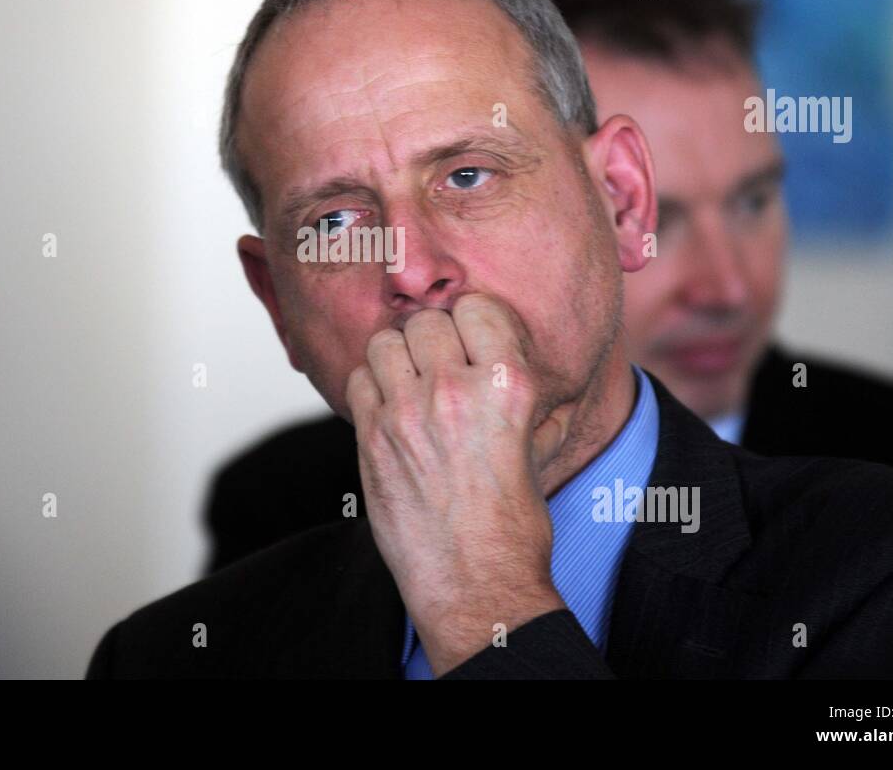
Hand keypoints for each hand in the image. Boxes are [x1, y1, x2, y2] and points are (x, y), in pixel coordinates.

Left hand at [346, 292, 569, 674]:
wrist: (476, 585)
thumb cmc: (511, 527)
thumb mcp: (534, 447)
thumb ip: (519, 399)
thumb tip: (519, 370)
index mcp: (507, 386)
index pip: (477, 307)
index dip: (471, 322)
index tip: (470, 340)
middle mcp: (456, 390)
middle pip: (427, 321)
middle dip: (432, 339)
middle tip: (437, 368)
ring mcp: (408, 413)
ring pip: (385, 342)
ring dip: (396, 356)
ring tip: (409, 384)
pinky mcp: (371, 438)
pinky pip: (358, 379)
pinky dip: (370, 386)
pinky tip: (388, 409)